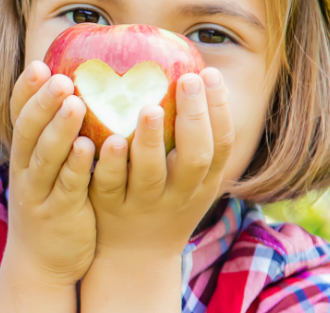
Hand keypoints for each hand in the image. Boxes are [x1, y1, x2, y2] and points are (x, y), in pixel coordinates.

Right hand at [0, 61, 96, 312]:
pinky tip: (88, 148)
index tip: (38, 64)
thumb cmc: (54, 204)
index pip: (18, 116)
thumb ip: (60, 135)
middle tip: (58, 76)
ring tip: (74, 103)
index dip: (25, 91)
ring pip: (45, 157)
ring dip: (59, 129)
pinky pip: (67, 187)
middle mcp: (25, 170)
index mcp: (24, 154)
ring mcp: (39, 193)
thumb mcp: (49, 168)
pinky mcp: (59, 214)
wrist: (42, 262)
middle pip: (28, 131)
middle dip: (42, 102)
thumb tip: (83, 90)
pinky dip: (76, 166)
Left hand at [81, 68, 233, 311]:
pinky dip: (111, 163)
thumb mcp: (189, 178)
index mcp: (202, 182)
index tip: (210, 73)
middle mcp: (179, 193)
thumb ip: (191, 135)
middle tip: (187, 79)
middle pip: (195, 157)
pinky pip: (110, 184)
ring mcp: (144, 202)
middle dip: (194, 117)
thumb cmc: (163, 200)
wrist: (134, 257)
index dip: (219, 109)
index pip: (221, 144)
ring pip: (151, 173)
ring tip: (150, 109)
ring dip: (152, 140)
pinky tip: (108, 140)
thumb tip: (193, 72)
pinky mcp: (110, 207)